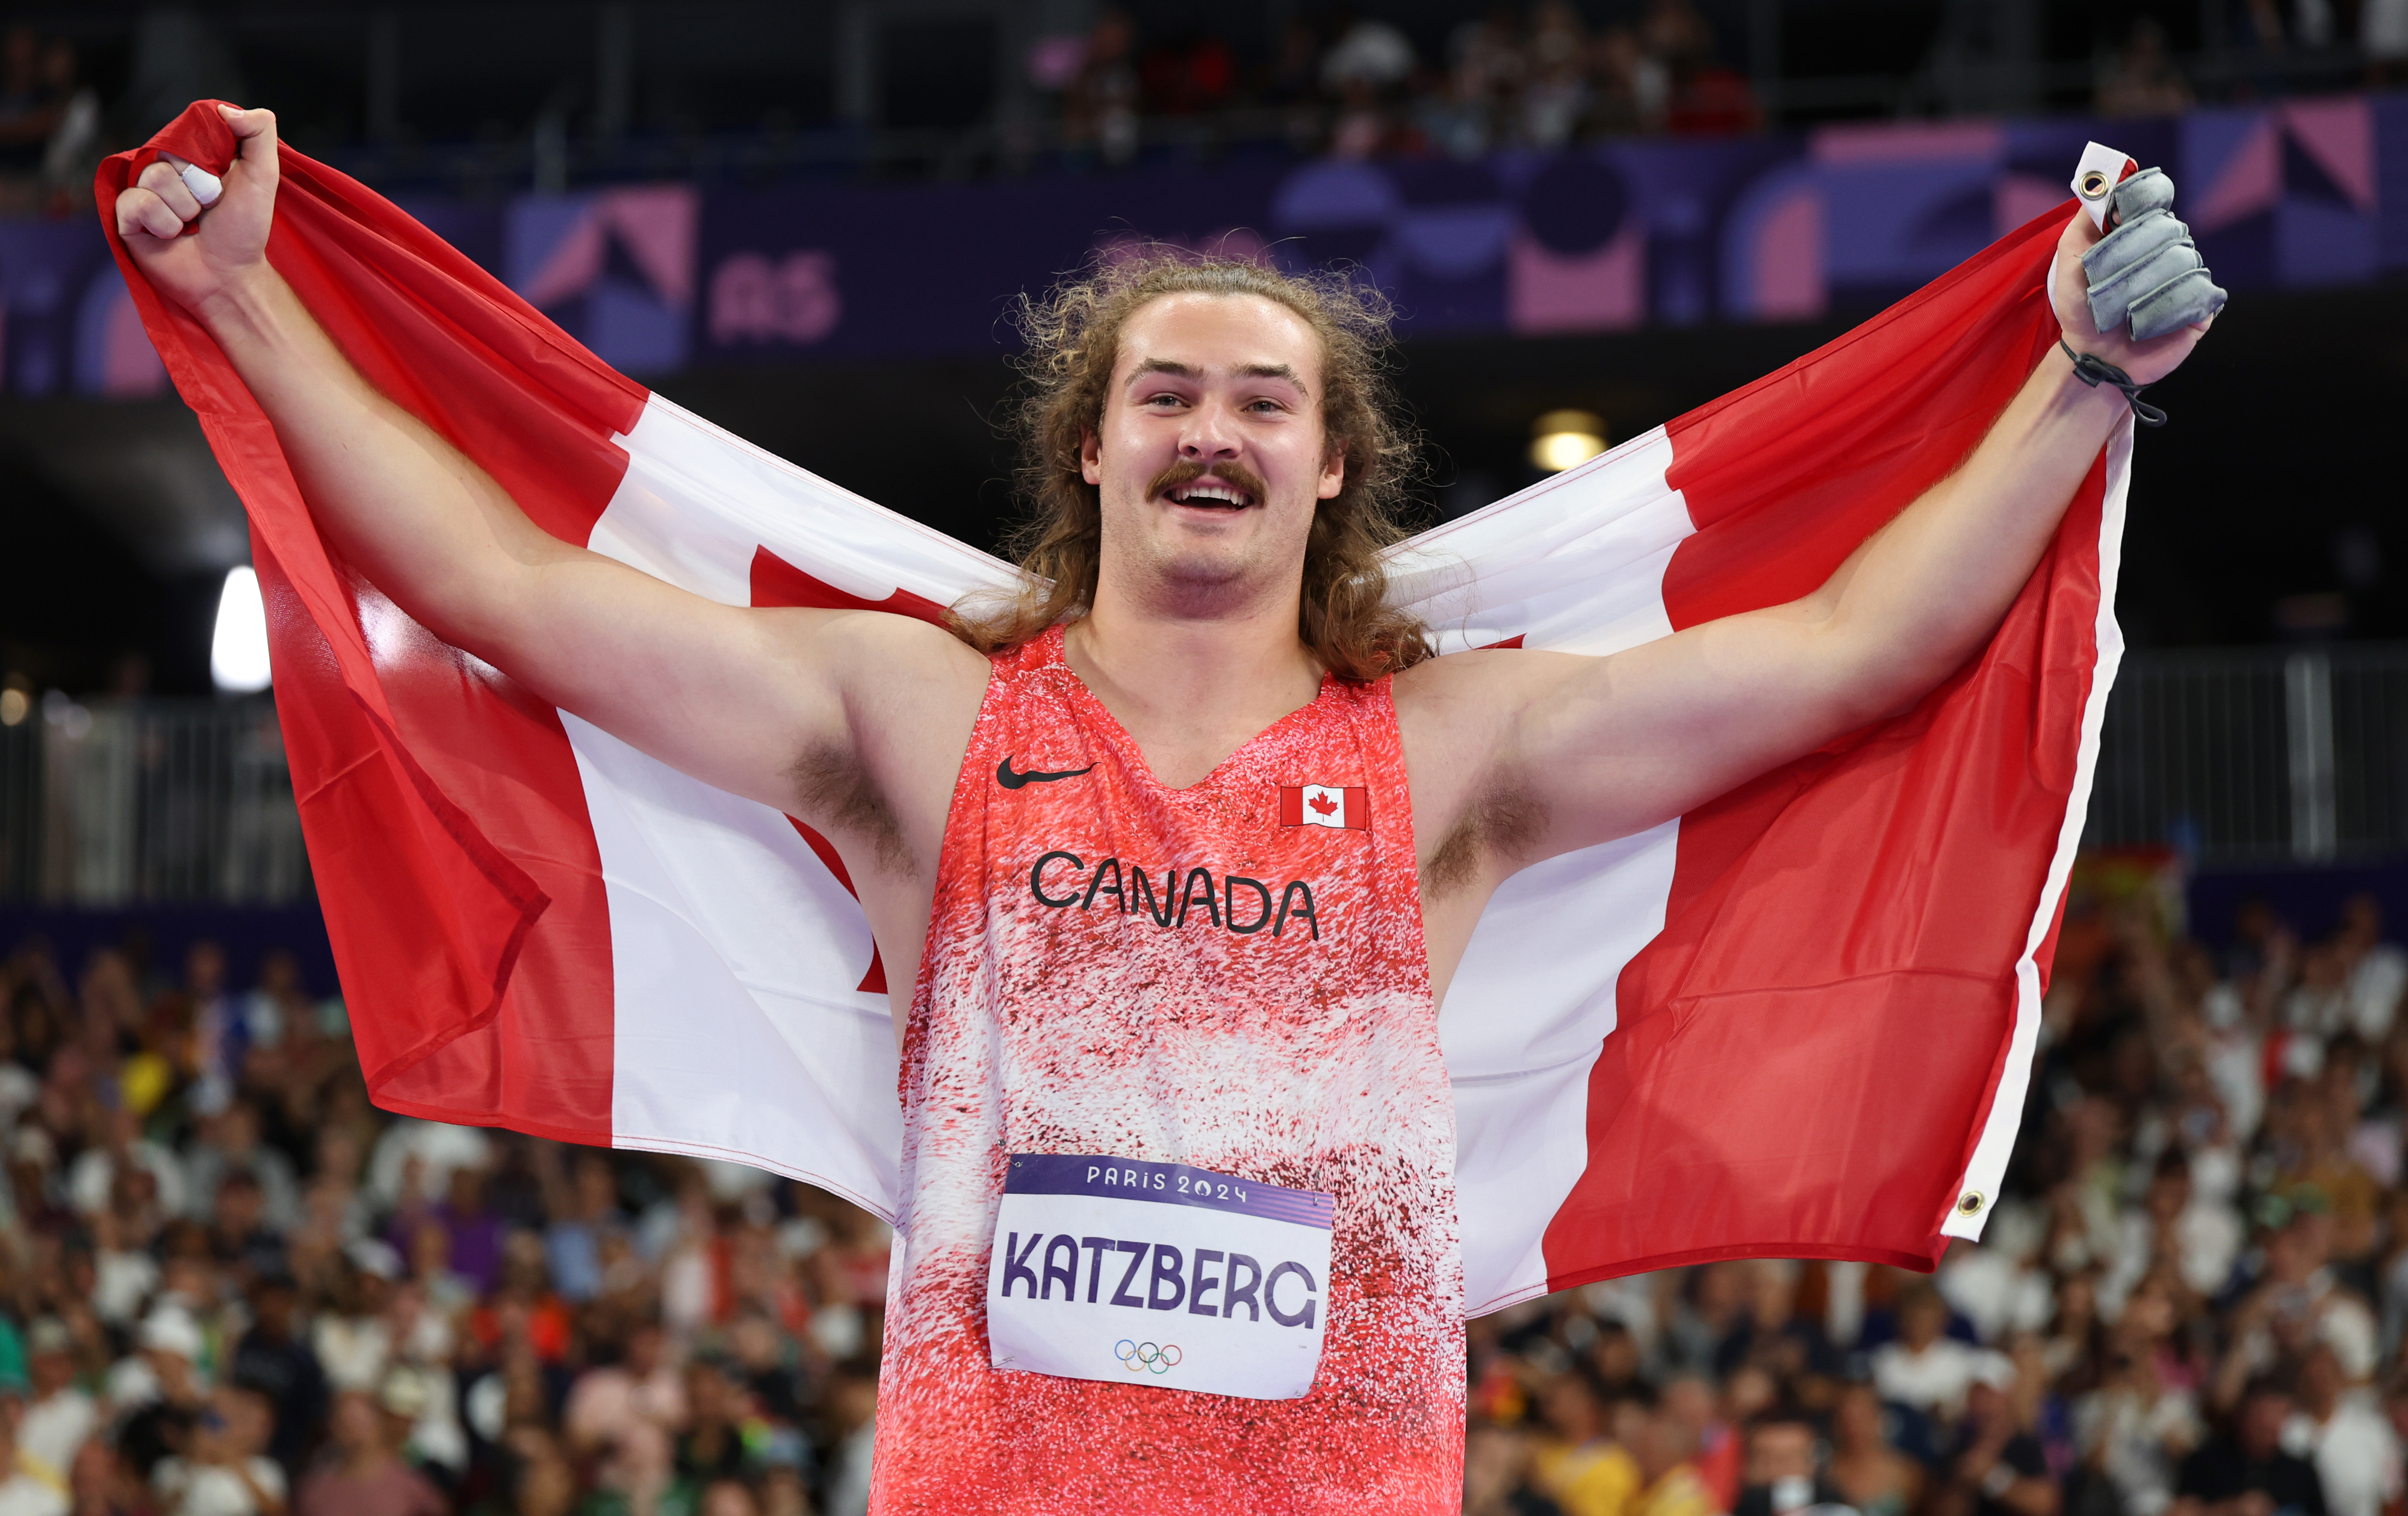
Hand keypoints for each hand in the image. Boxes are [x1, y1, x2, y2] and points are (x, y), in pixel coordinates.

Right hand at [113, 105, 279, 319]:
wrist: (230, 276)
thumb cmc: (245, 229)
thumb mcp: (263, 177)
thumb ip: (258, 133)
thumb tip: (224, 109)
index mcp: (192, 155)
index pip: (185, 129)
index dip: (204, 155)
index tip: (222, 178)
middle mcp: (164, 169)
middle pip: (167, 152)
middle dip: (199, 185)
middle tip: (209, 208)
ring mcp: (143, 191)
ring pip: (154, 177)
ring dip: (183, 208)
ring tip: (192, 225)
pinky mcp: (126, 215)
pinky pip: (137, 202)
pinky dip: (163, 223)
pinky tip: (172, 236)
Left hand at [2049, 187, 2212, 387]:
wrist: (2096, 357)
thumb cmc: (2082, 310)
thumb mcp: (2070, 264)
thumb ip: (2084, 224)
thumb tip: (2101, 187)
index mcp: (2144, 238)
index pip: (2153, 207)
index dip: (2141, 207)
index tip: (2123, 216)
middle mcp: (2170, 251)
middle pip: (2169, 231)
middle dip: (2134, 255)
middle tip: (2109, 284)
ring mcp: (2188, 277)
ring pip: (2184, 259)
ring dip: (2148, 283)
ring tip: (2125, 309)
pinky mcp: (2202, 306)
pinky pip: (2201, 290)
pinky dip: (2174, 302)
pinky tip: (2151, 319)